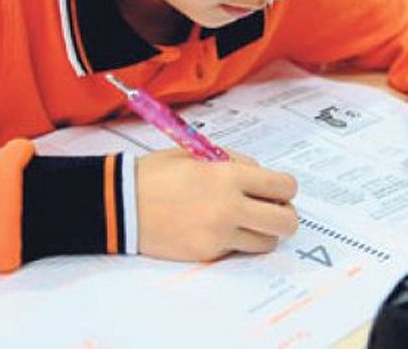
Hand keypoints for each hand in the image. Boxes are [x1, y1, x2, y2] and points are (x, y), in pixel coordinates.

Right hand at [136, 150, 297, 261]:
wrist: (121, 204)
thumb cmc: (157, 173)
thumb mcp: (197, 154)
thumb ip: (233, 162)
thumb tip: (258, 175)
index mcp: (229, 177)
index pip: (283, 187)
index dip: (285, 188)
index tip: (278, 189)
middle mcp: (230, 208)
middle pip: (285, 222)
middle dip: (285, 215)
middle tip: (272, 210)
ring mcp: (219, 235)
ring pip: (266, 242)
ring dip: (262, 231)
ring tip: (244, 220)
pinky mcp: (207, 253)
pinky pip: (236, 249)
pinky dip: (234, 240)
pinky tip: (215, 227)